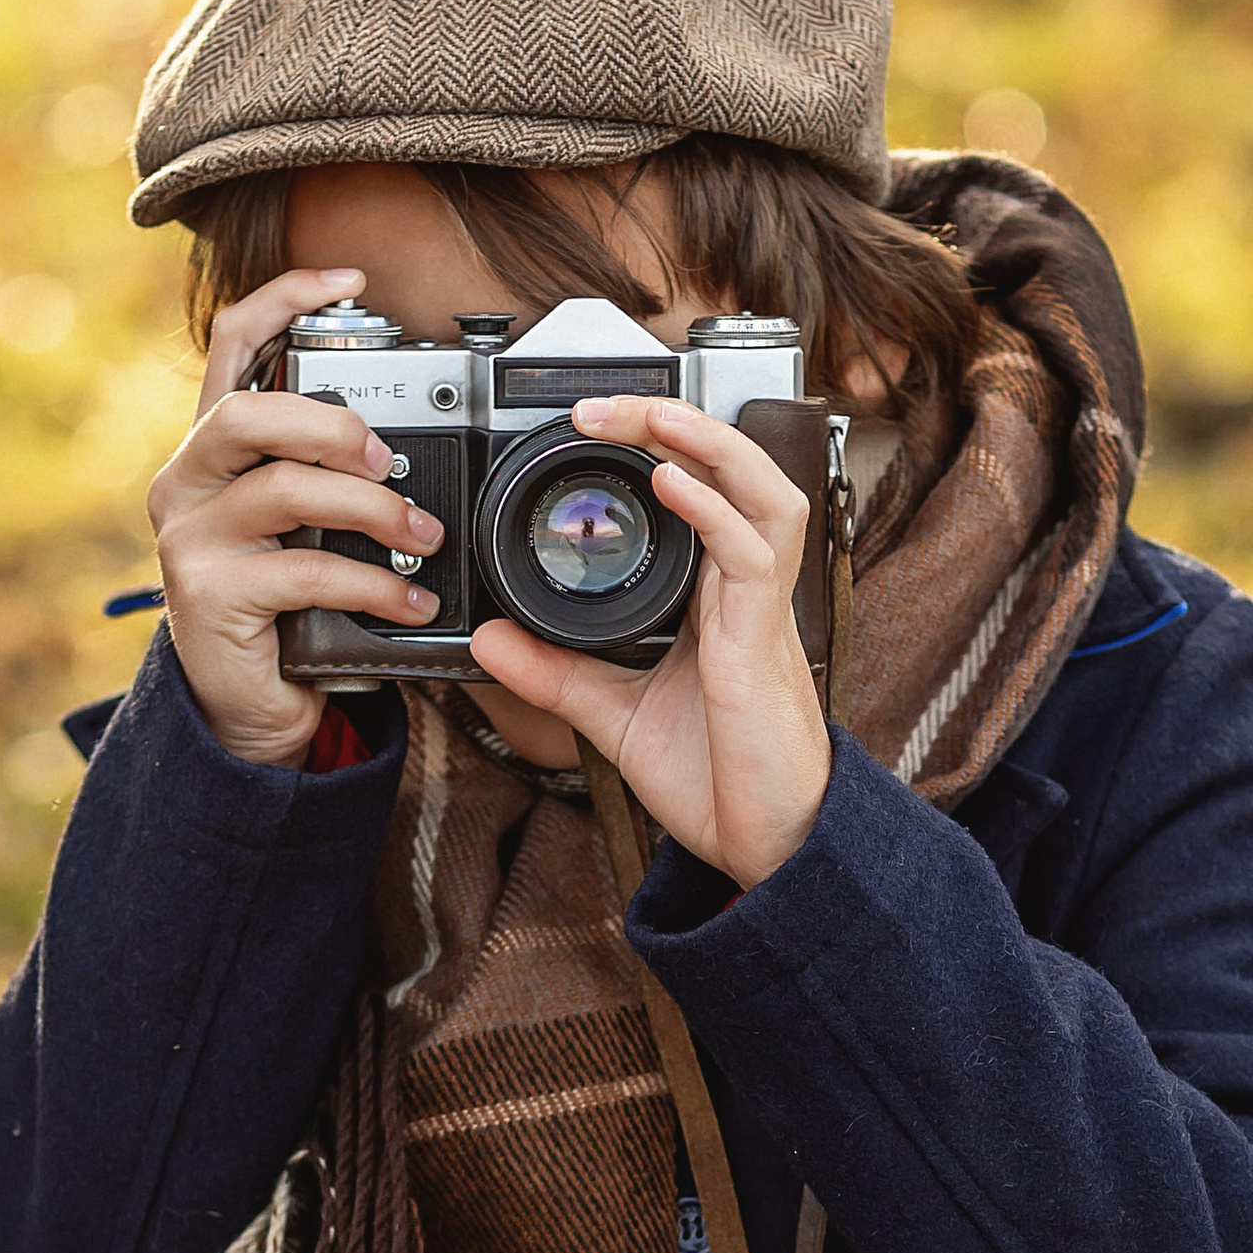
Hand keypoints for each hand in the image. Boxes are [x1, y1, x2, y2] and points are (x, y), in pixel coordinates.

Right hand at [146, 266, 445, 764]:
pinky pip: (304, 572)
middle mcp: (185, 485)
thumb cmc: (285, 609)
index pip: (229, 345)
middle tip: (385, 461)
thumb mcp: (302, 530)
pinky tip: (409, 601)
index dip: (284, 299)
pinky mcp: (208, 597)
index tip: (348, 282)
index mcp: (210, 452)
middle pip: (248, 414)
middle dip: (331, 426)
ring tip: (421, 537)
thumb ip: (325, 479)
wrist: (248, 711)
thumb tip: (406, 448)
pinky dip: (373, 584)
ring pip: (284, 491)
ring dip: (371, 511)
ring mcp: (189, 541)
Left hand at [467, 396, 831, 889]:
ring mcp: (760, 613)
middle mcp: (745, 592)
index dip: (658, 447)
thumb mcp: (612, 715)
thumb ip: (554, 673)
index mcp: (717, 598)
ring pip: (761, 494)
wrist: (763, 847)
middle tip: (601, 404)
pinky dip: (712, 511)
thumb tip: (489, 639)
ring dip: (710, 445)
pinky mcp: (761, 645)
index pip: (701, 493)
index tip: (590, 425)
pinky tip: (674, 485)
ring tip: (654, 416)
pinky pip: (750, 556)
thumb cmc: (714, 780)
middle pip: (734, 473)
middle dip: (674, 424)